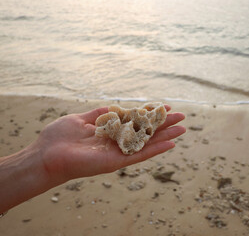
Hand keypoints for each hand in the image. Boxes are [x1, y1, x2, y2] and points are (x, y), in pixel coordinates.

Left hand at [37, 105, 185, 182]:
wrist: (47, 155)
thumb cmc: (59, 137)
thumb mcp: (81, 119)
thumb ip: (99, 114)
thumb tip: (113, 107)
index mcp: (110, 132)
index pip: (135, 121)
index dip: (150, 114)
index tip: (164, 106)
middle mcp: (117, 142)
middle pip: (145, 131)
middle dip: (163, 124)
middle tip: (181, 116)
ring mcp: (119, 152)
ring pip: (148, 142)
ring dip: (166, 136)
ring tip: (183, 128)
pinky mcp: (117, 161)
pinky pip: (140, 155)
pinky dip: (156, 149)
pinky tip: (171, 143)